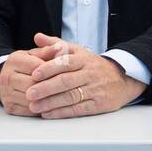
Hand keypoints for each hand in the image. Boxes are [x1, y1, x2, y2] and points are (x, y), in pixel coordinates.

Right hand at [0, 45, 61, 116]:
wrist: (8, 78)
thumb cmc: (26, 65)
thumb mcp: (35, 54)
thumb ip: (48, 51)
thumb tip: (61, 47)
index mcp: (14, 60)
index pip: (36, 67)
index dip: (52, 71)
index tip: (67, 74)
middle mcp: (7, 77)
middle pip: (32, 85)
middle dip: (50, 87)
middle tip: (66, 89)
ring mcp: (6, 93)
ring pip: (31, 100)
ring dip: (47, 101)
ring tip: (61, 98)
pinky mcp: (9, 107)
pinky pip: (28, 111)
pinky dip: (41, 110)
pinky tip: (51, 106)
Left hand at [24, 34, 144, 117]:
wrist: (123, 79)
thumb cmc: (93, 66)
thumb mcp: (77, 51)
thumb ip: (56, 44)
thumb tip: (37, 37)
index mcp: (83, 59)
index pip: (65, 62)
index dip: (49, 68)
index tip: (34, 74)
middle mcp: (89, 74)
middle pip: (66, 81)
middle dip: (46, 88)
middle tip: (29, 93)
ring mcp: (95, 89)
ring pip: (71, 96)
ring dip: (50, 103)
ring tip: (34, 106)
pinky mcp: (99, 104)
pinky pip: (79, 109)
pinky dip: (62, 112)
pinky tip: (49, 113)